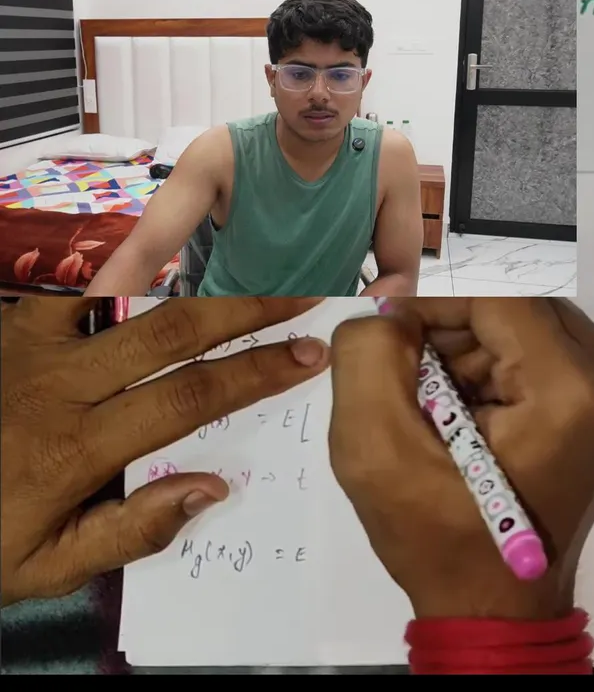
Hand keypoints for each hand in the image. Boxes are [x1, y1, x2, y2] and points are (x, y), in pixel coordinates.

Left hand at [0, 297, 330, 606]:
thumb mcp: (47, 567)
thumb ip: (131, 531)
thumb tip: (213, 487)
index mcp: (76, 446)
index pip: (189, 397)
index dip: (257, 373)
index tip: (310, 358)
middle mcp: (59, 383)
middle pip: (174, 332)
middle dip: (249, 314)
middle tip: (305, 301)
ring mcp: (31, 345)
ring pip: (135, 303)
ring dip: (203, 294)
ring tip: (256, 288)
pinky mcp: (13, 327)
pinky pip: (86, 294)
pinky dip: (136, 282)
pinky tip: (175, 280)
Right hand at [328, 298, 593, 619]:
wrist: (497, 603)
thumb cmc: (440, 541)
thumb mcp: (375, 451)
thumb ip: (370, 357)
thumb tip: (388, 302)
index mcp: (573, 388)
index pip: (495, 292)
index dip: (432, 300)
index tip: (386, 331)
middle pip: (516, 302)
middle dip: (451, 328)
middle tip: (408, 378)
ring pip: (525, 319)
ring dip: (471, 347)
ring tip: (437, 407)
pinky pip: (541, 344)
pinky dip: (496, 364)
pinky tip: (467, 411)